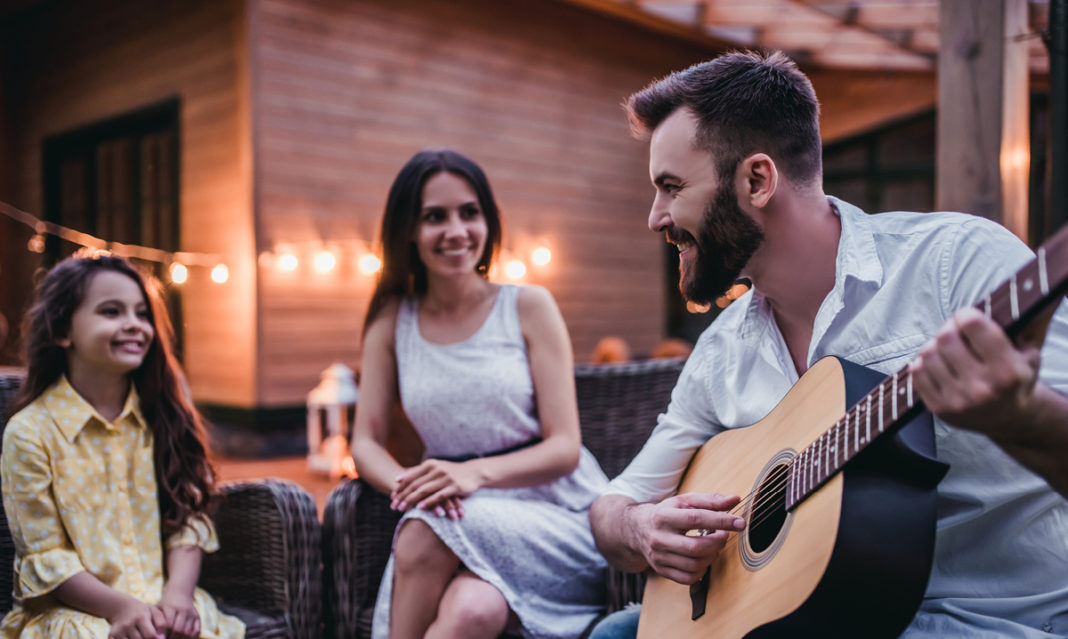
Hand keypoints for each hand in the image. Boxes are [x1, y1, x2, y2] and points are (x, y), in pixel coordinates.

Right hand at [106, 597, 165, 638]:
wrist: (121, 607)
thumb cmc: (142, 612)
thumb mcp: (153, 612)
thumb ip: (161, 623)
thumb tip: (162, 638)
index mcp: (141, 617)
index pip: (151, 635)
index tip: (159, 638)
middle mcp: (128, 624)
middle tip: (149, 636)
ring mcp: (119, 631)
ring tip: (141, 635)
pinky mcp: (112, 636)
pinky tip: (133, 636)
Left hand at [156, 589, 200, 638]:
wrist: (179, 593)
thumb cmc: (164, 604)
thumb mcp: (158, 608)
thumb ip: (155, 620)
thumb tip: (154, 635)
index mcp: (171, 607)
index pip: (168, 624)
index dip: (163, 633)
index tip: (159, 637)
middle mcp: (183, 609)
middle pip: (178, 629)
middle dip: (172, 638)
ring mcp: (191, 613)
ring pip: (187, 631)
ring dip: (180, 638)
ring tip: (173, 638)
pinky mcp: (197, 616)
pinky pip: (196, 631)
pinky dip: (190, 636)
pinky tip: (183, 637)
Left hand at [391, 459, 482, 512]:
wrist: (474, 472)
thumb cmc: (451, 471)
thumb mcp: (435, 468)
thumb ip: (418, 472)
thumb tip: (399, 479)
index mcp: (430, 464)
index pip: (411, 477)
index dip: (400, 488)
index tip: (391, 497)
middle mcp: (436, 469)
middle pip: (415, 484)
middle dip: (403, 496)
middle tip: (393, 506)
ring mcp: (445, 478)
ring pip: (424, 490)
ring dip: (411, 500)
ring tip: (402, 508)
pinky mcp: (454, 486)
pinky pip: (439, 495)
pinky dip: (428, 502)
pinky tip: (419, 508)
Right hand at [628, 493, 743, 584]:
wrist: (637, 529)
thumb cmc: (667, 513)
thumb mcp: (685, 501)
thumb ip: (710, 500)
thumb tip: (735, 500)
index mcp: (664, 516)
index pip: (696, 519)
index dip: (721, 522)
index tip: (740, 523)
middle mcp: (659, 538)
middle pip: (696, 547)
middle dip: (718, 542)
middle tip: (723, 535)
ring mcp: (659, 557)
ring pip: (694, 564)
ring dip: (712, 556)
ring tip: (713, 546)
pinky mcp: (661, 570)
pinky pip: (688, 578)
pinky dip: (702, 570)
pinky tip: (703, 559)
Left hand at [910, 307, 1041, 438]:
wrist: (1010, 420)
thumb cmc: (1018, 379)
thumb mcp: (1030, 352)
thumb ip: (1032, 321)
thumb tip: (1041, 291)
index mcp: (1008, 371)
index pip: (972, 325)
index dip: (966, 315)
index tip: (968, 317)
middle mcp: (983, 388)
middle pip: (945, 337)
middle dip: (950, 329)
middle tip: (957, 333)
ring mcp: (959, 401)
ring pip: (928, 353)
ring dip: (935, 346)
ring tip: (948, 350)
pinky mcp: (939, 409)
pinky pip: (916, 373)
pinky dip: (924, 363)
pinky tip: (939, 365)